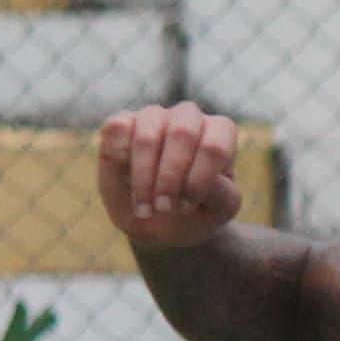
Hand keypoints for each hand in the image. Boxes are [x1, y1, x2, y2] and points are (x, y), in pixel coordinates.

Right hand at [97, 103, 244, 250]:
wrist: (159, 223)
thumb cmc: (196, 211)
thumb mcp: (219, 209)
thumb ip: (222, 193)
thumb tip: (205, 178)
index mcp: (220, 132)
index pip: (215, 147)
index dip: (199, 179)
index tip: (187, 206)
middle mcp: (188, 117)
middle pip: (182, 134)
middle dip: (171, 177)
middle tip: (164, 208)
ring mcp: (154, 116)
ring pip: (147, 136)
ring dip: (144, 177)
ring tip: (145, 208)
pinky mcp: (122, 123)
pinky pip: (117, 128)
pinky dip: (119, 157)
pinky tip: (125, 179)